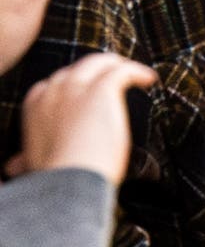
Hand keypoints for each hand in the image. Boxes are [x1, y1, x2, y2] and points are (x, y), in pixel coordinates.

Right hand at [10, 52, 155, 184]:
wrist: (68, 184)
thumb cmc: (53, 180)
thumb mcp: (34, 164)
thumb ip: (26, 158)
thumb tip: (13, 166)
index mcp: (36, 104)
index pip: (56, 82)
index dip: (75, 86)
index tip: (87, 94)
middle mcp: (54, 89)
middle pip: (79, 68)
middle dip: (96, 73)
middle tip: (113, 81)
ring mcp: (77, 86)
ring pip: (101, 62)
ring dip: (116, 66)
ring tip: (132, 73)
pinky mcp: (102, 89)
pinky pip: (122, 71)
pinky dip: (137, 71)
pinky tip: (148, 78)